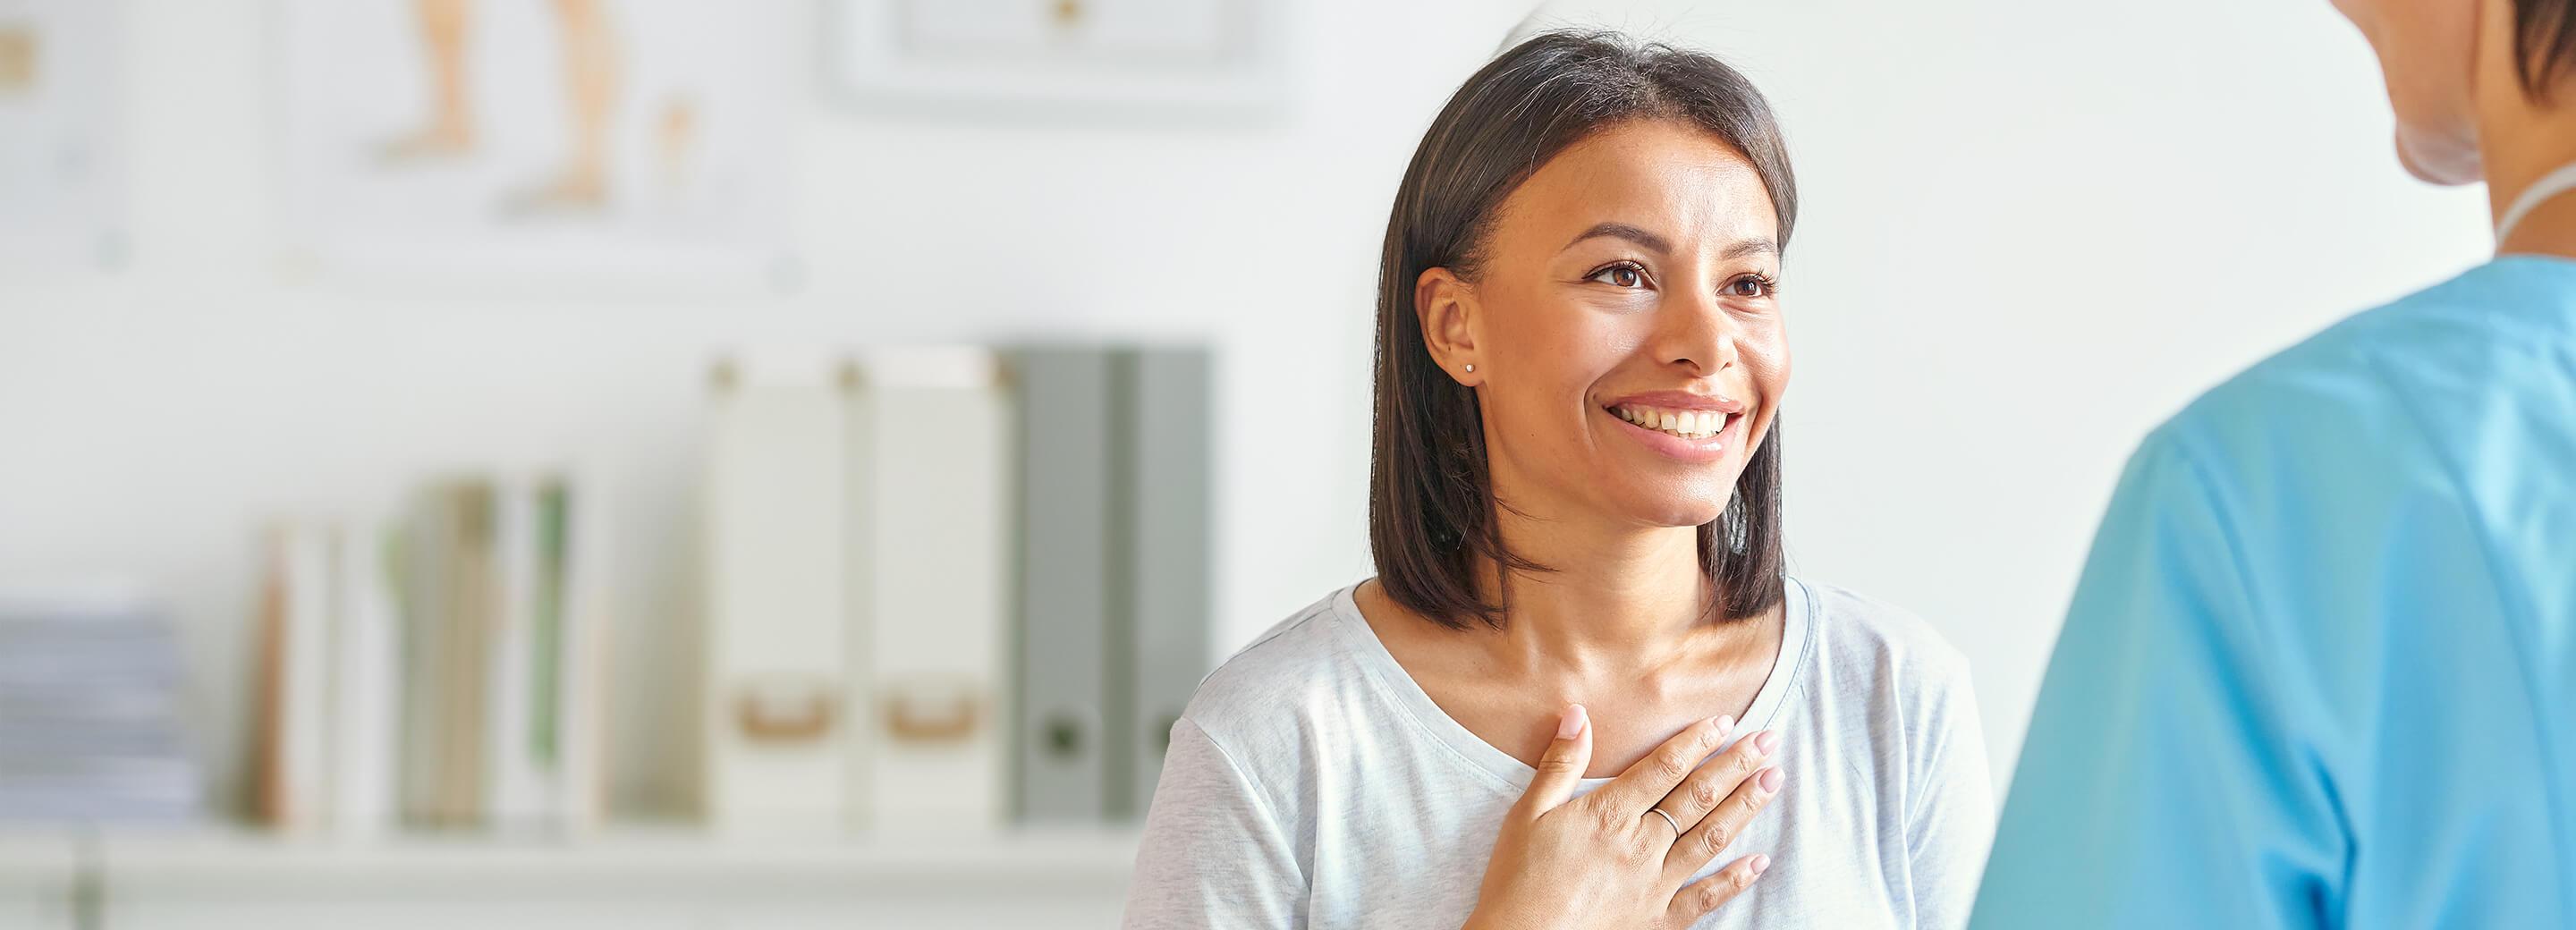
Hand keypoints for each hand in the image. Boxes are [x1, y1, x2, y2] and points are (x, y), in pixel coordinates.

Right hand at [1462, 704, 1785, 929]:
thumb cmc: (1518, 878)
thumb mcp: (1528, 813)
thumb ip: (1559, 764)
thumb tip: (1577, 714)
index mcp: (1608, 815)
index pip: (1663, 768)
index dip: (1697, 742)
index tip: (1726, 722)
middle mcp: (1639, 845)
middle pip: (1697, 797)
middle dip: (1735, 766)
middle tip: (1769, 741)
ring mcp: (1653, 884)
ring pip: (1710, 839)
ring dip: (1745, 807)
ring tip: (1773, 781)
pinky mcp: (1658, 918)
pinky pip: (1704, 897)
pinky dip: (1734, 880)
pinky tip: (1759, 861)